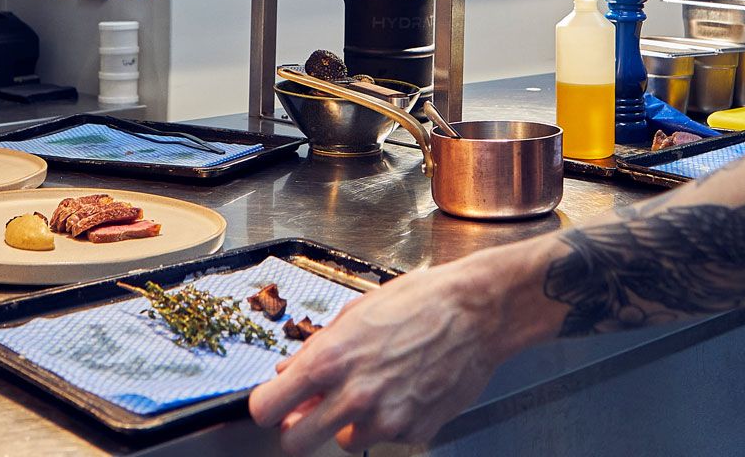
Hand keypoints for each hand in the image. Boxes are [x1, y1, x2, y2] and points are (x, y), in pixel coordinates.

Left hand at [248, 247, 542, 453]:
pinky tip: (405, 389)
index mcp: (331, 359)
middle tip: (311, 412)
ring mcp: (385, 419)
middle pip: (295, 444)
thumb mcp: (356, 313)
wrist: (478, 313)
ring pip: (344, 441)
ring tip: (376, 388)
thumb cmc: (422, 302)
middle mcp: (354, 395)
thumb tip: (288, 375)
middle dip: (298, 429)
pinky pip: (385, 436)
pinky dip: (390, 420)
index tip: (276, 403)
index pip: (266, 408)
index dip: (268, 406)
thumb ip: (316, 350)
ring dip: (350, 422)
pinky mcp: (414, 431)